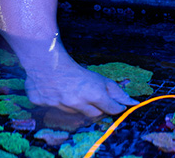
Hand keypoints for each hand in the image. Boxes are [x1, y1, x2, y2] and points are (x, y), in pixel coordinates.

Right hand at [0, 30, 137, 117]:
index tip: (115, 105)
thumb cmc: (76, 69)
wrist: (46, 58)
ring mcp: (59, 105)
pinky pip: (54, 108)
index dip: (115, 107)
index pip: (112, 109)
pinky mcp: (42, 105)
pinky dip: (57, 102)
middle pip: (95, 115)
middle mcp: (77, 103)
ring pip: (74, 113)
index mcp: (93, 94)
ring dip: (78, 105)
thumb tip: (132, 103)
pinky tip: (56, 91)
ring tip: (75, 91)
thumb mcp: (99, 78)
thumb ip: (116, 92)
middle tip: (95, 98)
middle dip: (98, 108)